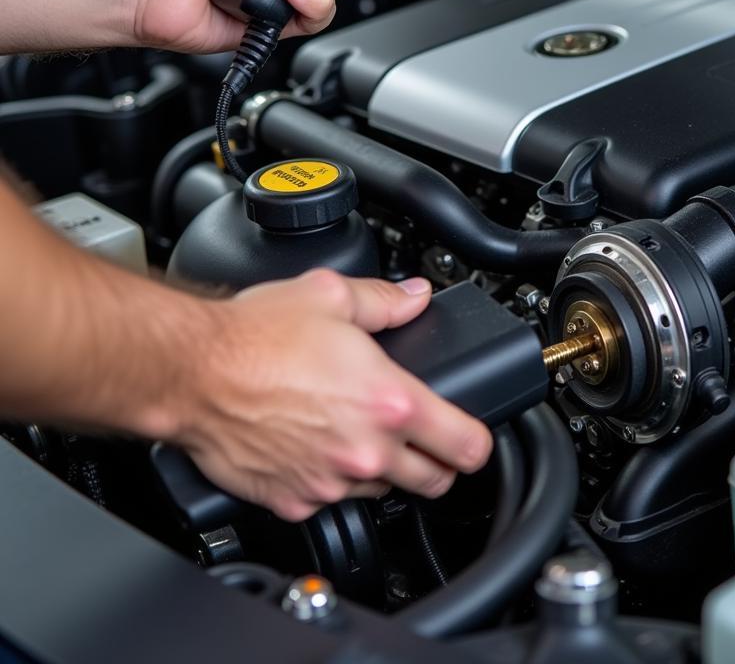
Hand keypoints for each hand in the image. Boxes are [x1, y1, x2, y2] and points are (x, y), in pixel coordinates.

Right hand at [176, 270, 492, 521]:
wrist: (192, 372)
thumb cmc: (254, 336)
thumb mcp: (332, 296)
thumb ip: (386, 301)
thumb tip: (414, 297)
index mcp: (389, 402)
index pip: (468, 446)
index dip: (477, 441)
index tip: (472, 436)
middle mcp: (366, 450)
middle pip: (434, 482)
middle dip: (436, 462)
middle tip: (422, 438)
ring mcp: (329, 482)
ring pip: (382, 493)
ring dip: (382, 470)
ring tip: (357, 433)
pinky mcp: (293, 500)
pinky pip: (330, 501)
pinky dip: (331, 481)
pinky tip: (315, 446)